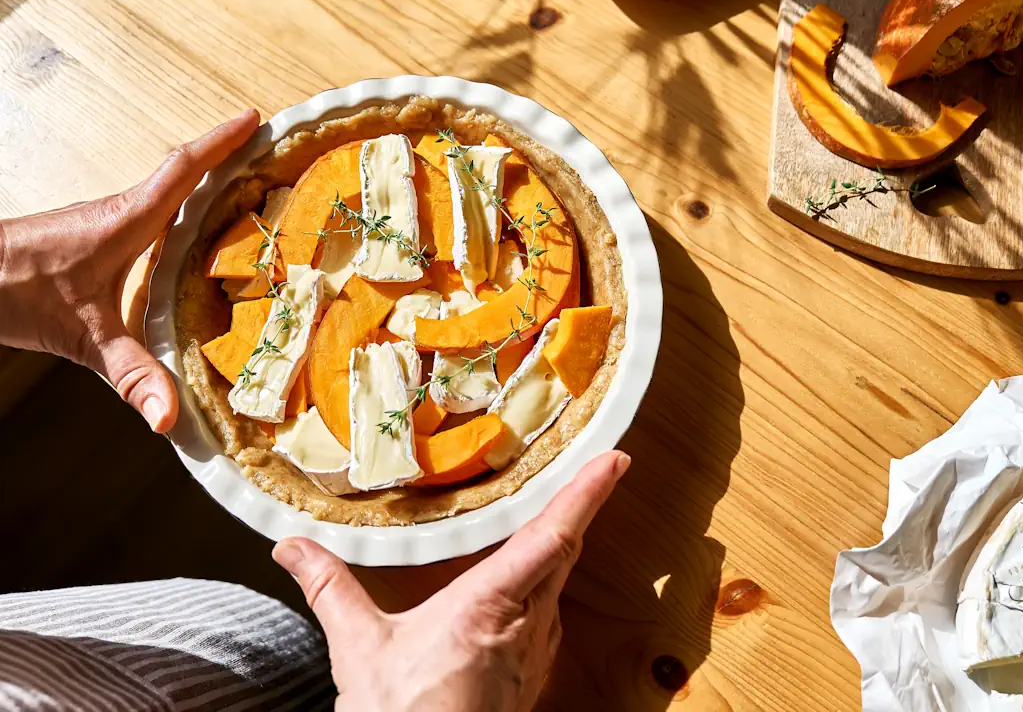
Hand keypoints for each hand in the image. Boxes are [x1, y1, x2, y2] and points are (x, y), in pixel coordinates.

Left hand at [0, 110, 259, 431]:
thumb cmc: (13, 289)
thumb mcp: (82, 336)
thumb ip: (131, 374)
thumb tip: (169, 415)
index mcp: (128, 221)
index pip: (185, 170)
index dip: (222, 143)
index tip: (255, 120)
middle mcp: (120, 213)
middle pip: (183, 175)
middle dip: (227, 159)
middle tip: (268, 154)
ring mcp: (105, 223)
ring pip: (165, 195)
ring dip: (203, 186)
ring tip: (244, 194)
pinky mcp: (92, 239)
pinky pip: (148, 215)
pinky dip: (178, 214)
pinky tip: (187, 241)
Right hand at [273, 450, 630, 711]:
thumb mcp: (360, 649)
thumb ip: (332, 589)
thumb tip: (294, 548)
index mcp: (491, 605)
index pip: (553, 536)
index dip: (586, 494)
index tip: (615, 461)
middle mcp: (527, 625)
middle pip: (565, 551)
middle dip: (579, 507)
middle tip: (598, 470)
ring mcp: (534, 653)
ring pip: (558, 584)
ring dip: (561, 547)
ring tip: (561, 513)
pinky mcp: (530, 676)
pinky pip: (547, 616)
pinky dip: (544, 585)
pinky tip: (526, 585)